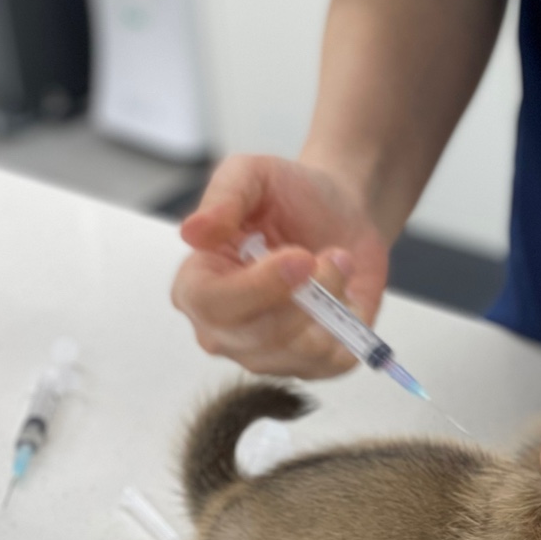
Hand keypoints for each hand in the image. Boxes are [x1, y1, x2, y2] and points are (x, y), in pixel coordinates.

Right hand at [171, 154, 391, 378]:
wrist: (340, 212)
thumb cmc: (289, 196)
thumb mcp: (253, 174)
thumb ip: (223, 197)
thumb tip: (191, 232)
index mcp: (196, 286)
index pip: (212, 305)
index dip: (259, 286)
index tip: (300, 256)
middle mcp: (224, 331)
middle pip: (259, 335)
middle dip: (306, 294)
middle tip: (334, 255)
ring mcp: (267, 354)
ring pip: (299, 351)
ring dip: (332, 301)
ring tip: (340, 262)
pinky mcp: (310, 365)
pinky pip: (331, 363)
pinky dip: (349, 326)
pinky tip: (345, 294)